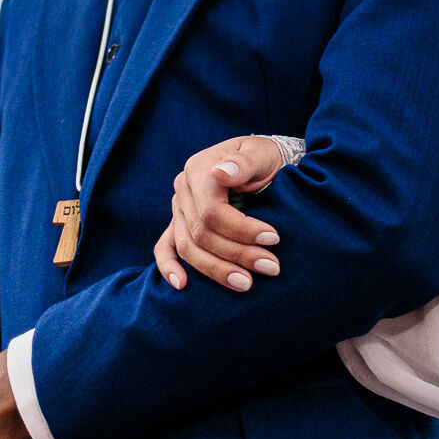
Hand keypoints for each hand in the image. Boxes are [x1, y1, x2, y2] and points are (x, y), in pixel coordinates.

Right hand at [152, 136, 286, 291]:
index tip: (273, 239)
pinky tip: (182, 285)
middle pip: (202, 233)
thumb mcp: (261, 153)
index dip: (241, 229)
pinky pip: (165, 247)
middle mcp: (184, 190)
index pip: (212, 210)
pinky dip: (169, 267)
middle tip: (272, 267)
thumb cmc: (264, 157)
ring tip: (247, 283)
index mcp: (200, 169)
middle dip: (238, 254)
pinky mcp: (179, 224)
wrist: (260, 162)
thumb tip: (222, 173)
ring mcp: (178, 209)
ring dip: (217, 270)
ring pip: (188, 247)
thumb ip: (244, 161)